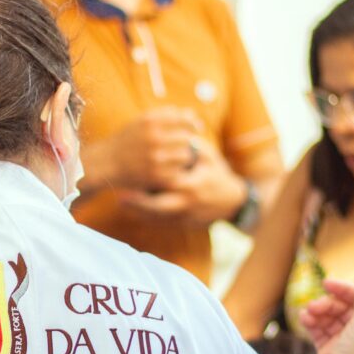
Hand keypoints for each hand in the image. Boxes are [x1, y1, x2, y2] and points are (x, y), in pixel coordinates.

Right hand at [83, 107, 203, 191]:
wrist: (104, 163)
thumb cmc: (126, 141)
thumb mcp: (141, 121)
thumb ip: (166, 116)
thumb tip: (192, 115)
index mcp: (151, 121)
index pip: (185, 120)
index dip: (192, 125)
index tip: (192, 130)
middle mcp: (154, 138)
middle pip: (187, 138)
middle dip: (186, 143)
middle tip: (180, 147)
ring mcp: (155, 157)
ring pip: (185, 156)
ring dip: (182, 158)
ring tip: (174, 159)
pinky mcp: (155, 175)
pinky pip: (177, 172)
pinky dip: (175, 171)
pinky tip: (168, 169)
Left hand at [117, 137, 247, 225]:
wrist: (233, 202)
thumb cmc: (218, 174)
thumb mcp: (209, 156)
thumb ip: (191, 145)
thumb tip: (176, 130)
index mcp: (192, 185)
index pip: (167, 182)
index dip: (149, 179)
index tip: (132, 174)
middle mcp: (187, 203)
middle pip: (158, 207)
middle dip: (139, 204)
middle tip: (120, 197)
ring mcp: (185, 216)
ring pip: (158, 218)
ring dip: (139, 211)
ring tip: (122, 202)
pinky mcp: (183, 223)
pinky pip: (162, 222)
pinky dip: (148, 217)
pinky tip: (134, 211)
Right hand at [300, 266, 353, 353]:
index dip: (345, 290)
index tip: (326, 285)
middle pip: (345, 306)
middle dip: (328, 304)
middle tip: (314, 306)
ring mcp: (348, 341)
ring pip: (331, 317)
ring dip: (318, 313)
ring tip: (307, 315)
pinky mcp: (331, 350)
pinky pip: (321, 329)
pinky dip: (313, 323)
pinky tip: (304, 320)